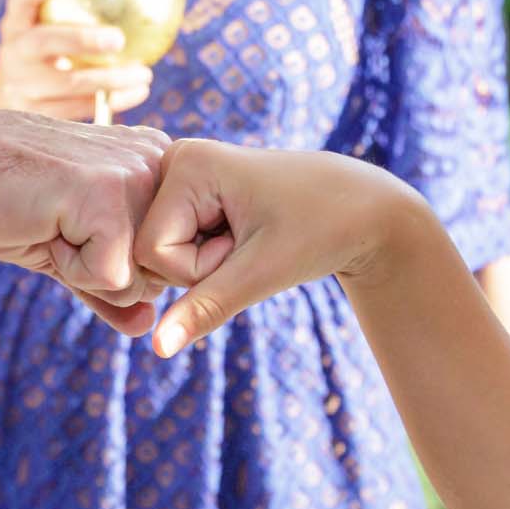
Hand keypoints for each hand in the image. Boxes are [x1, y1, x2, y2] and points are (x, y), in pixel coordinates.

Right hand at [0, 0, 155, 120]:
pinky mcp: (38, 114)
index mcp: (17, 21)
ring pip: (68, 82)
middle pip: (42, 41)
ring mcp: (22, 85)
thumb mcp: (43, 29)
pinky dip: (112, 101)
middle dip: (83, 39)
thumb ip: (70, 13)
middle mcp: (14, 51)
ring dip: (111, 78)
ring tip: (143, 73)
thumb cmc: (42, 56)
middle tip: (119, 39)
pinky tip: (136, 92)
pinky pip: (78, 108)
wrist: (10, 103)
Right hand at [0, 104, 171, 334]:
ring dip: (83, 270)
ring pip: (139, 282)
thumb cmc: (5, 201)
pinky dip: (68, 268)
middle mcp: (157, 164)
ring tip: (52, 223)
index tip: (72, 224)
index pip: (167, 260)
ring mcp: (136, 175)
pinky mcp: (109, 195)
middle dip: (101, 272)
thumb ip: (111, 285)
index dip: (113, 265)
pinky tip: (45, 226)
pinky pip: (112, 278)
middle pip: (158, 276)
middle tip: (58, 226)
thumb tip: (146, 325)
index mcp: (155, 168)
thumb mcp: (68, 248)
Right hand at [135, 139, 426, 357]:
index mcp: (188, 161)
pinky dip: (209, 257)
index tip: (250, 245)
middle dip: (201, 268)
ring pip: (160, 255)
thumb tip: (158, 349)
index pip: (153, 252)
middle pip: (150, 253)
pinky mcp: (187, 191)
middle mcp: (174, 159)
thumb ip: (205, 307)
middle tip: (250, 243)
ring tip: (249, 239)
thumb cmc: (321, 231)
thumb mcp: (264, 272)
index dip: (200, 270)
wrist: (359, 207)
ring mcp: (179, 174)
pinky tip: (241, 237)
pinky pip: (173, 248)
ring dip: (206, 266)